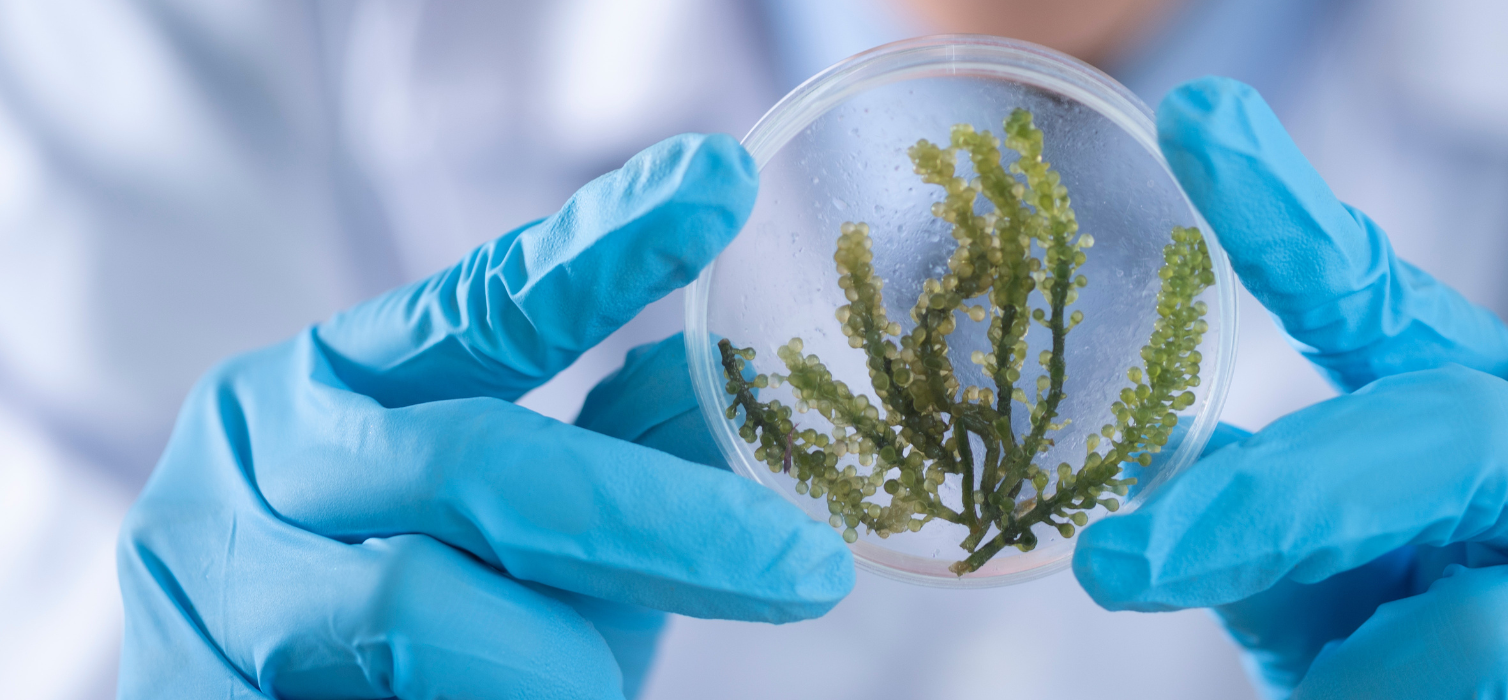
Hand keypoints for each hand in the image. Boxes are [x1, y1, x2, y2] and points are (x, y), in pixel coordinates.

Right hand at [117, 135, 853, 698]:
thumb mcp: (523, 542)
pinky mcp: (184, 688)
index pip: (484, 301)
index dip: (603, 250)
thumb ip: (607, 459)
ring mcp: (207, 573)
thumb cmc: (407, 648)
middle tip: (802, 568)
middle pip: (476, 462)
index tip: (720, 187)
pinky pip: (384, 697)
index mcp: (339, 380)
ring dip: (552, 667)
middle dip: (659, 524)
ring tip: (592, 693)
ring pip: (420, 607)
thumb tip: (721, 373)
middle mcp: (260, 452)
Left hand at [1072, 78, 1507, 697]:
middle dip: (1274, 508)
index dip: (1289, 218)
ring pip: (1487, 627)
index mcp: (1486, 398)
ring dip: (1373, 687)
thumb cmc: (1464, 666)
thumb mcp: (1352, 589)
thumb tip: (1154, 488)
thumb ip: (1279, 532)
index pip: (1379, 296)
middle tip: (1125, 567)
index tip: (1198, 122)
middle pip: (1443, 435)